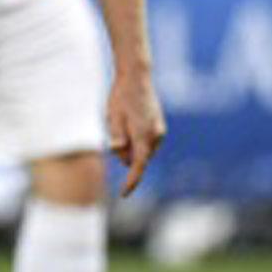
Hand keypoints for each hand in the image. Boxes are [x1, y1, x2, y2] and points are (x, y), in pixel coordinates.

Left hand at [105, 67, 165, 195]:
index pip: (138, 167)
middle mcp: (156, 135)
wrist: (136, 76)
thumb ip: (118, 140)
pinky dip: (136, 140)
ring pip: (142, 150)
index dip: (131, 182)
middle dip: (125, 154)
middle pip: (138, 158)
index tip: (124, 194)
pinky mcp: (158, 126)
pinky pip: (145, 142)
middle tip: (114, 128)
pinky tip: (128, 120)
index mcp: (144, 136)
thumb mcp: (112, 118)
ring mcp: (159, 131)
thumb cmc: (120, 97)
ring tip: (121, 120)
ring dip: (130, 145)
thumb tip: (124, 160)